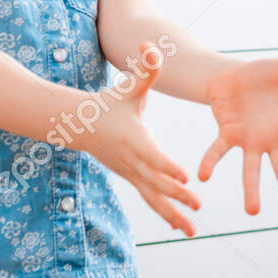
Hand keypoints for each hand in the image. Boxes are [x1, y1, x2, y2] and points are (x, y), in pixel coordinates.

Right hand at [85, 52, 200, 235]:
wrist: (79, 124)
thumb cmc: (109, 101)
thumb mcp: (129, 85)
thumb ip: (145, 68)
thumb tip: (152, 46)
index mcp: (134, 138)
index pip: (152, 155)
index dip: (167, 167)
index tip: (185, 177)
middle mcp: (131, 160)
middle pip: (155, 182)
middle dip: (176, 196)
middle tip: (198, 206)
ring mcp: (130, 173)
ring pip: (152, 197)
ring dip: (172, 214)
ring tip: (192, 231)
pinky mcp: (132, 179)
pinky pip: (149, 199)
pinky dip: (165, 213)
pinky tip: (181, 226)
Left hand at [201, 51, 277, 214]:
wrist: (234, 77)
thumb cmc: (265, 75)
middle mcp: (270, 138)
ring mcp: (249, 140)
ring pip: (251, 169)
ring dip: (251, 190)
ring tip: (253, 213)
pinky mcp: (228, 134)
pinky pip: (218, 150)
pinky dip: (211, 162)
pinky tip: (203, 176)